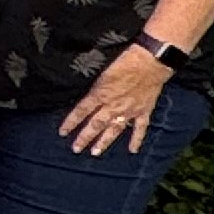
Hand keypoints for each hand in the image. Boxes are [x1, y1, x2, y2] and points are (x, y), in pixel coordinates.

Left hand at [60, 45, 174, 156]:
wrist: (151, 61)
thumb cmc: (125, 61)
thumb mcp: (103, 72)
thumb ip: (95, 87)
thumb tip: (86, 97)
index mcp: (101, 94)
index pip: (81, 111)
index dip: (71, 122)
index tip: (62, 132)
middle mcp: (113, 106)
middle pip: (95, 125)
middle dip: (84, 138)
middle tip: (76, 149)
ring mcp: (129, 111)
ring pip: (114, 130)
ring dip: (104, 142)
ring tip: (95, 153)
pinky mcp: (143, 111)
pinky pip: (139, 129)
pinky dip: (136, 140)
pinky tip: (132, 150)